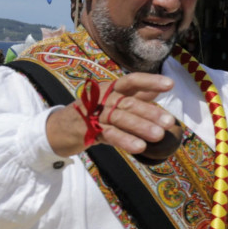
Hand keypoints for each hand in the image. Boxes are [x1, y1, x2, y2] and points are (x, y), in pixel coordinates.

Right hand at [45, 73, 176, 157]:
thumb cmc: (90, 115)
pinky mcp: (88, 131)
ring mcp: (94, 114)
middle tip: (168, 122)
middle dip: (150, 112)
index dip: (150, 81)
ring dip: (141, 126)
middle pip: (128, 102)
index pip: (131, 81)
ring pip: (120, 118)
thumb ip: (132, 98)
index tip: (170, 85)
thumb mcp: (110, 103)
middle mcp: (102, 98)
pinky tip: (139, 147)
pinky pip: (109, 134)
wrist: (58, 129)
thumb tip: (155, 93)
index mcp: (110, 89)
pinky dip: (125, 140)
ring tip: (158, 136)